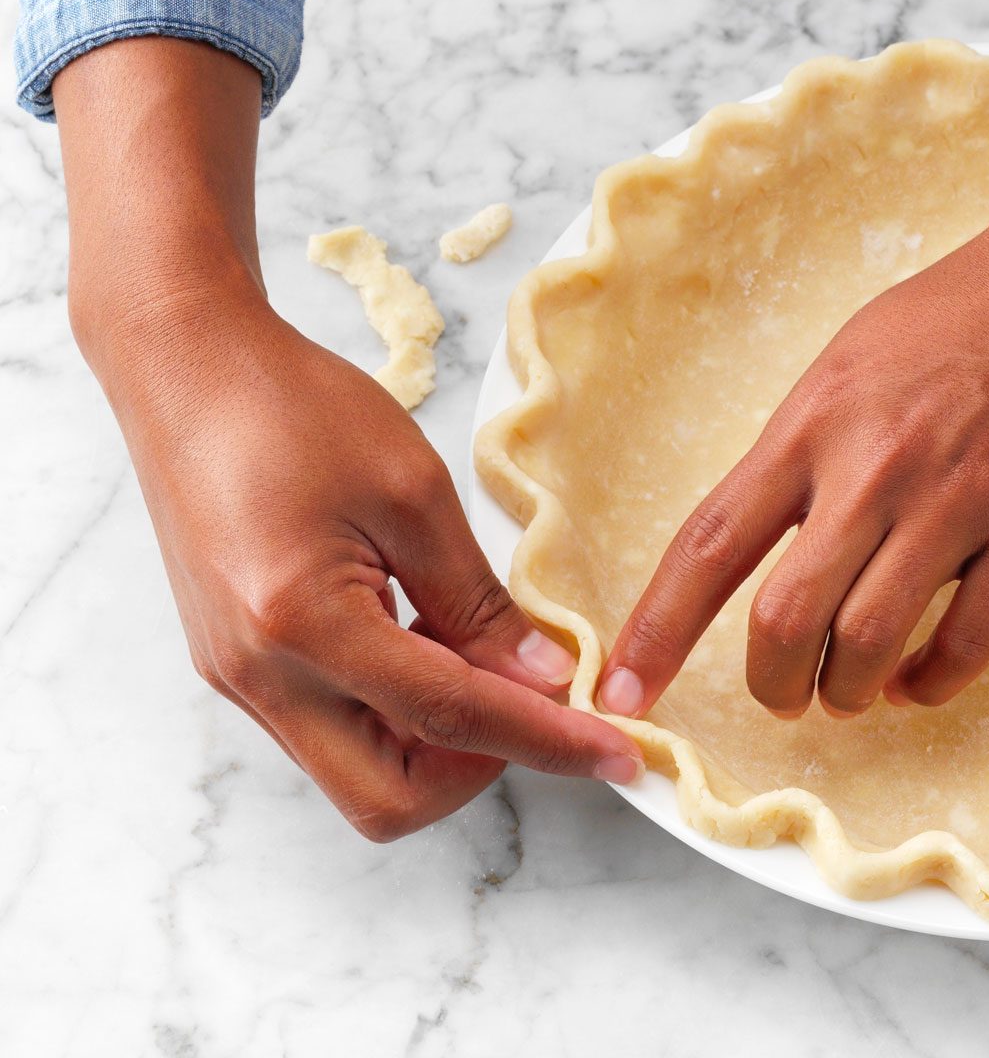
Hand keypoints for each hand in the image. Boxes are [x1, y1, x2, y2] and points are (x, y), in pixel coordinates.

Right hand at [99, 297, 644, 838]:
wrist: (187, 370)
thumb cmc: (293, 407)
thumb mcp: (413, 492)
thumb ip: (479, 601)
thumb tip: (543, 678)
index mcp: (301, 624)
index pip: (452, 720)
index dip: (548, 742)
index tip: (619, 754)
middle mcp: (259, 676)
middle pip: (388, 799)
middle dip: (479, 769)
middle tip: (536, 699)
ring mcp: (240, 679)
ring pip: (360, 772)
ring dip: (439, 740)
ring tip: (481, 650)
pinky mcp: (240, 666)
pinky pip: (333, 729)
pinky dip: (398, 710)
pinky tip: (429, 641)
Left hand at [597, 0, 988, 718]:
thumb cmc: (968, 306)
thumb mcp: (854, 358)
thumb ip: (810, 447)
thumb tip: (771, 533)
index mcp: (816, 421)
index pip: (709, 545)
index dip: (654, 631)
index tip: (618, 691)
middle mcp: (875, 466)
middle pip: (785, 622)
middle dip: (772, 687)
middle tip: (786, 695)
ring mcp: (961, 498)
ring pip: (872, 646)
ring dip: (851, 693)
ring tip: (856, 689)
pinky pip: (970, 642)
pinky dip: (934, 684)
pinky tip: (925, 678)